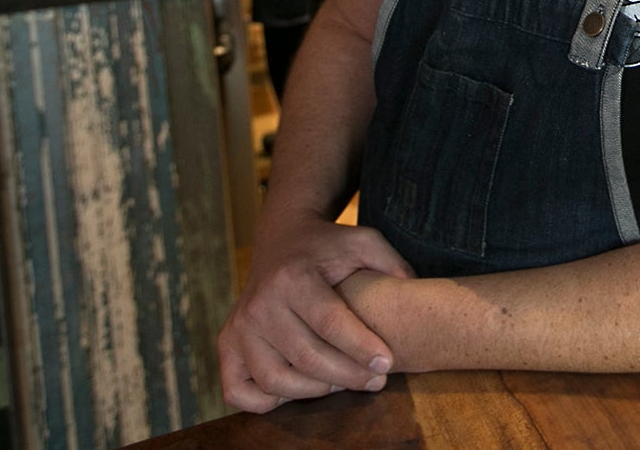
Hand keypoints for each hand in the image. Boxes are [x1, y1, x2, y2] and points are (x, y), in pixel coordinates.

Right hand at [218, 214, 415, 411]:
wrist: (282, 238)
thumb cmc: (328, 246)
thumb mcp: (364, 241)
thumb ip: (391, 264)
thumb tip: (413, 294)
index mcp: (293, 277)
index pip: (329, 322)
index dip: (360, 348)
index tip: (386, 362)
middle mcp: (259, 303)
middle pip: (307, 357)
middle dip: (348, 375)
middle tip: (377, 380)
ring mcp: (239, 327)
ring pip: (276, 380)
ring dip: (316, 391)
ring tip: (344, 382)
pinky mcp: (227, 344)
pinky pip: (239, 391)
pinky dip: (267, 401)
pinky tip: (299, 389)